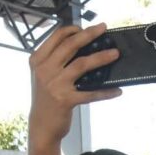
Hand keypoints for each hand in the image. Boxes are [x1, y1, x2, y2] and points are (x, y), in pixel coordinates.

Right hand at [28, 23, 121, 146]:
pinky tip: (117, 90)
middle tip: (104, 29)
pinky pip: (90, 93)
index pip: (56, 37)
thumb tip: (83, 49)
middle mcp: (45, 70)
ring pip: (82, 65)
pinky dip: (105, 92)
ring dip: (101, 58)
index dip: (73, 29)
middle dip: (89, 35)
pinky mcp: (66, 100)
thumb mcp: (44, 76)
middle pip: (70, 46)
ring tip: (115, 54)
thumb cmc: (47, 99)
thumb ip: (56, 62)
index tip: (86, 28)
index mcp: (38, 60)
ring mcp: (55, 84)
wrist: (42, 126)